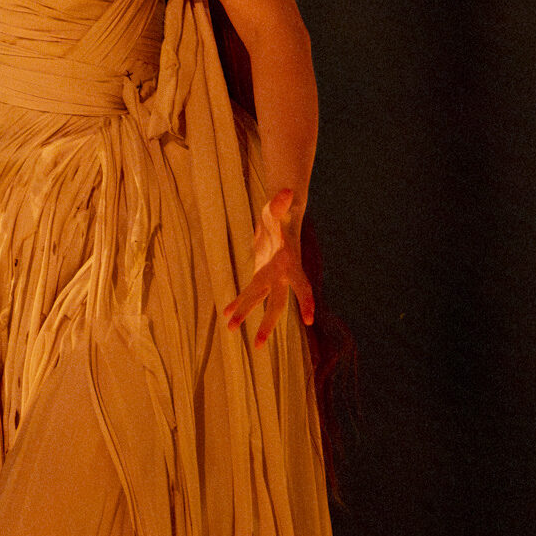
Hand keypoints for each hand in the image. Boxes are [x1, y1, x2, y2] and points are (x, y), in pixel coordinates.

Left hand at [223, 188, 314, 348]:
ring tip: (231, 330)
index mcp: (290, 262)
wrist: (280, 220)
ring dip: (246, 314)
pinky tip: (226, 315)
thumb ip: (281, 202)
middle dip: (268, 324)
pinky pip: (250, 293)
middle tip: (257, 344)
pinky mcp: (261, 275)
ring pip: (261, 302)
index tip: (309, 320)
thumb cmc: (280, 212)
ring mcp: (271, 277)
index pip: (301, 284)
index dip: (305, 300)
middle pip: (276, 303)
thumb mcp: (277, 207)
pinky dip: (238, 302)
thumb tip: (287, 191)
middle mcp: (282, 275)